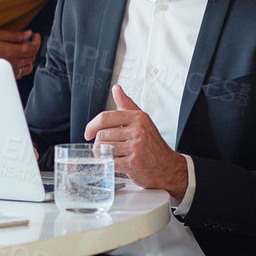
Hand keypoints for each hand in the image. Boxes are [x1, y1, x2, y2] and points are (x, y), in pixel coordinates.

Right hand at [0, 29, 40, 77]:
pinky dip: (24, 66)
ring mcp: (10, 70)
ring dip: (30, 57)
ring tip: (25, 50)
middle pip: (32, 57)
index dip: (37, 41)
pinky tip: (19, 60)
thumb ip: (15, 35)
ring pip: (29, 66)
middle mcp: (12, 62)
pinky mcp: (6, 75)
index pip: (32, 48)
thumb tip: (28, 33)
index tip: (35, 35)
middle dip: (34, 47)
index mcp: (11, 51)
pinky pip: (21, 73)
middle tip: (30, 40)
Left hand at [83, 85, 188, 201]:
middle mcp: (138, 130)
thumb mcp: (142, 121)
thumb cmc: (153, 145)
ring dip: (101, 154)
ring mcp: (136, 146)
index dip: (91, 126)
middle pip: (102, 134)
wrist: (167, 167)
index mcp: (138, 118)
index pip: (105, 117)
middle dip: (99, 143)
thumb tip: (116, 89)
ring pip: (103, 148)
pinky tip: (115, 163)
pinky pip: (110, 161)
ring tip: (110, 155)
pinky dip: (108, 163)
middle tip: (105, 148)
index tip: (88, 133)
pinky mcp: (133, 162)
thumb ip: (127, 105)